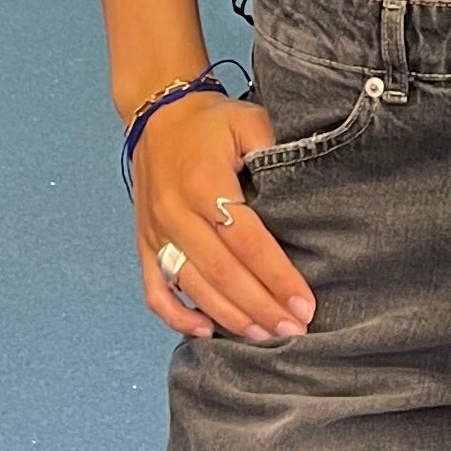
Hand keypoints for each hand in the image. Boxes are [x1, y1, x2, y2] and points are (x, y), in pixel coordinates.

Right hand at [132, 94, 312, 344]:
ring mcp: (156, 232)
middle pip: (223, 274)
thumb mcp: (249, 121)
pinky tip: (205, 332)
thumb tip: (307, 194)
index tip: (304, 304)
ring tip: (265, 336)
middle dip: (261, 307)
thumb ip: (276, 152)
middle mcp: (176, 213)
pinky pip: (154, 291)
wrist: (157, 114)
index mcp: (205, 183)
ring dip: (230, 318)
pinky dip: (176, 317)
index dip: (278, 277)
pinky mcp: (143, 244)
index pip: (248, 242)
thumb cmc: (211, 121)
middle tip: (294, 330)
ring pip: (193, 288)